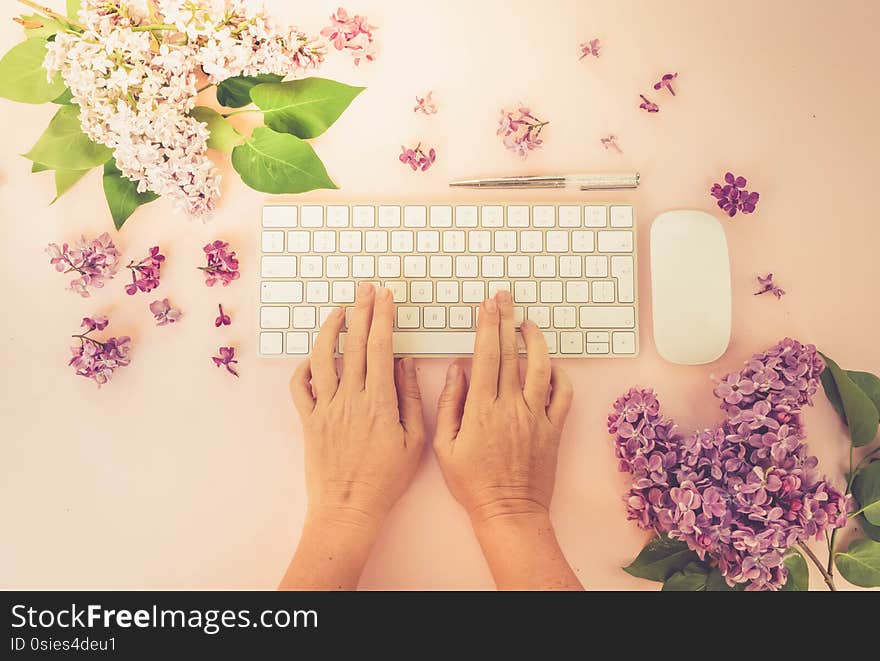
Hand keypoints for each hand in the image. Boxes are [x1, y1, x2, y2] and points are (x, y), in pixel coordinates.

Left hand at [281, 283, 424, 589]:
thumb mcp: (415, 441)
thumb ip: (410, 398)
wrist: (348, 508)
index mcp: (380, 401)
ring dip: (330, 330)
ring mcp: (326, 408)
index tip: (385, 296)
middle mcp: (350, 398)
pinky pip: (299, 387)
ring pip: (323, 358)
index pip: (381, 347)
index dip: (383, 317)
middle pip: (355, 344)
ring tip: (338, 312)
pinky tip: (314, 358)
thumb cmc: (386, 480)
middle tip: (365, 289)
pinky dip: (304, 368)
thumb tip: (405, 363)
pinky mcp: (309, 420)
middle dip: (361, 311)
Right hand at [432, 291, 579, 589]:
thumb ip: (450, 404)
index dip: (487, 326)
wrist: (509, 512)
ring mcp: (536, 417)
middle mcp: (510, 407)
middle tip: (505, 297)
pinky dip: (559, 374)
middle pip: (510, 353)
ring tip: (528, 324)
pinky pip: (563, 394)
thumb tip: (457, 370)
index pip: (485, 356)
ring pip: (541, 367)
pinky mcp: (553, 428)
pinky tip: (550, 365)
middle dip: (506, 320)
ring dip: (535, 341)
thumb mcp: (444, 446)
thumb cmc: (473, 483)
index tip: (487, 305)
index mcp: (481, 409)